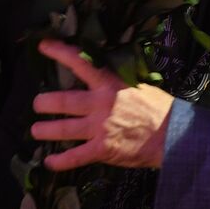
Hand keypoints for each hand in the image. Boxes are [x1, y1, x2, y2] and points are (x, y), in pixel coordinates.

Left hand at [31, 40, 172, 171]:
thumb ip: (116, 83)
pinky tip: (49, 162)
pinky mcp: (102, 150)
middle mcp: (100, 104)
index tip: (43, 46)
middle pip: (62, 101)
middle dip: (44, 103)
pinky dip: (60, 161)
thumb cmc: (159, 108)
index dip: (59, 53)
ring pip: (63, 129)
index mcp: (109, 84)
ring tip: (36, 130)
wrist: (173, 134)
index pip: (80, 63)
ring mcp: (99, 128)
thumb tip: (101, 78)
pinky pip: (75, 157)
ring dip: (45, 130)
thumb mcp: (138, 85)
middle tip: (37, 104)